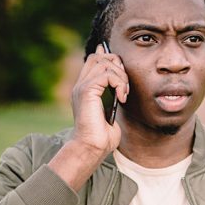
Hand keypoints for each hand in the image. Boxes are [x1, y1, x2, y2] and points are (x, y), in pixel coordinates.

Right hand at [70, 44, 128, 158]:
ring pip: (104, 63)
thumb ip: (112, 96)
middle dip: (117, 65)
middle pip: (98, 57)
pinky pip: (107, 74)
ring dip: (120, 76)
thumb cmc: (101, 136)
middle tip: (124, 85)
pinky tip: (121, 98)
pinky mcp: (87, 91)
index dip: (109, 59)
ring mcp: (82, 87)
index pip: (94, 60)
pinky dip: (118, 83)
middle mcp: (80, 85)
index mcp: (84, 88)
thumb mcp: (110, 111)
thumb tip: (120, 87)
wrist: (91, 148)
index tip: (123, 74)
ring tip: (123, 94)